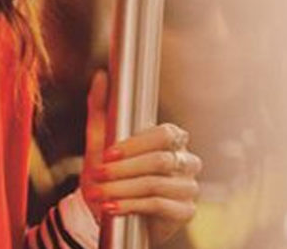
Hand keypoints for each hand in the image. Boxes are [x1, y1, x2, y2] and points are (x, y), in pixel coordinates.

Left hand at [80, 71, 202, 243]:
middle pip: (161, 161)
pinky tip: (112, 208)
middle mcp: (186, 161)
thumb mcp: (99, 139)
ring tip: (99, 195)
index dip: (135, 145)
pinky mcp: (185, 211)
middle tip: (98, 175)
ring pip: (157, 184)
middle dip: (124, 169)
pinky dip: (131, 206)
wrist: (107, 210)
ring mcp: (188, 187)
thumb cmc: (108, 172)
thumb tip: (101, 75)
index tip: (107, 154)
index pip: (165, 134)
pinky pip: (160, 206)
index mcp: (171, 139)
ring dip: (122, 189)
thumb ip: (100, 106)